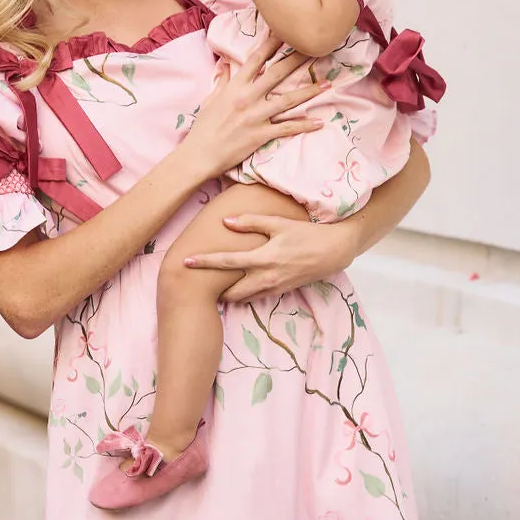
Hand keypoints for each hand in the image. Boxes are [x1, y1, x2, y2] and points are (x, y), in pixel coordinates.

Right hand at [180, 35, 326, 181]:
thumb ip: (222, 80)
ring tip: (327, 84)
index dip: (272, 43)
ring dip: (309, 91)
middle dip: (298, 60)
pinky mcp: (261, 135)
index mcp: (235, 86)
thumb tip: (224, 64)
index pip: (256, 59)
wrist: (200, 154)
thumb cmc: (204, 127)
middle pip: (277, 73)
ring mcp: (256, 116)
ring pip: (288, 100)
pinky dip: (303, 125)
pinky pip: (286, 128)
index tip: (285, 30)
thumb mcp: (211, 99)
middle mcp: (248, 98)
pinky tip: (319, 122)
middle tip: (316, 49)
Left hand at [186, 212, 363, 301]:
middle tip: (196, 284)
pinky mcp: (281, 292)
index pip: (227, 261)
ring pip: (243, 298)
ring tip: (212, 288)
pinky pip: (256, 298)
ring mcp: (274, 288)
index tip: (186, 262)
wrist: (334, 251)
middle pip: (231, 292)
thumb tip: (226, 221)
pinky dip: (244, 295)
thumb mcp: (279, 224)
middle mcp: (266, 277)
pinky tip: (236, 288)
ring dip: (228, 295)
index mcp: (263, 258)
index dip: (205, 262)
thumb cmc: (306, 234)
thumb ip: (252, 222)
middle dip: (213, 290)